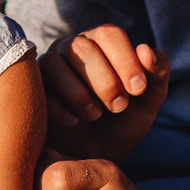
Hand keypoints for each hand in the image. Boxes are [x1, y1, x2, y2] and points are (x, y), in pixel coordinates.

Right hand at [40, 27, 170, 160]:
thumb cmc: (122, 122)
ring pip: (55, 63)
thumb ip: (157, 75)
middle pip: (82, 47)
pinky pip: (38, 88)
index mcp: (102, 43)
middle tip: (119, 106)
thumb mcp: (147, 102)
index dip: (125, 59)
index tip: (139, 90)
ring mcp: (48, 67)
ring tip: (96, 115)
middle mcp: (72, 48)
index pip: (109, 34)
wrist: (96, 155)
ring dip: (79, 91)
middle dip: (104, 79)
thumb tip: (146, 50)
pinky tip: (74, 121)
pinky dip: (58, 105)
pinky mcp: (32, 90)